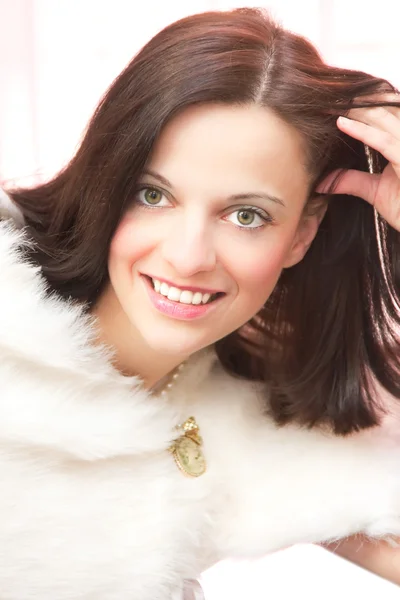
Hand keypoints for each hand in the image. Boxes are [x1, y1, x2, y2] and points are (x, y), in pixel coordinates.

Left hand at [316, 93, 399, 230]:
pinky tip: (342, 122)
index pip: (381, 116)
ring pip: (382, 117)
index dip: (358, 106)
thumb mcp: (375, 192)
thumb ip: (352, 181)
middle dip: (354, 101)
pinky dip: (362, 130)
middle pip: (382, 109)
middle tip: (325, 94)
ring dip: (355, 109)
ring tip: (330, 102)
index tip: (330, 102)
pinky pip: (384, 140)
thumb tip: (323, 183)